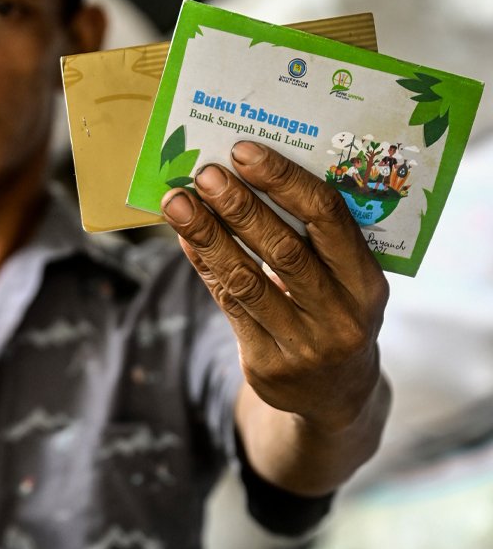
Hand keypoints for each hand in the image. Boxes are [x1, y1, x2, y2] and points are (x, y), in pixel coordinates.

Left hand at [161, 141, 387, 427]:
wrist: (336, 396)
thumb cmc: (335, 314)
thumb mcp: (346, 282)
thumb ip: (313, 240)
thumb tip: (249, 177)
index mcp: (369, 281)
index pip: (328, 218)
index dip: (284, 181)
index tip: (245, 152)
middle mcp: (342, 313)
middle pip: (283, 248)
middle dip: (239, 206)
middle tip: (206, 173)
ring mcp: (305, 343)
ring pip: (246, 279)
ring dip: (207, 235)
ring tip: (177, 201)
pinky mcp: (268, 363)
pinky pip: (228, 305)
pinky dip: (204, 266)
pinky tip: (185, 239)